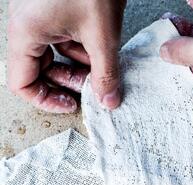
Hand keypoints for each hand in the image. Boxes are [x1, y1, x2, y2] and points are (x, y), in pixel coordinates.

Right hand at [8, 0, 125, 112]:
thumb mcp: (103, 34)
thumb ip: (106, 73)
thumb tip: (108, 101)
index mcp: (26, 33)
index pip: (21, 83)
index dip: (46, 100)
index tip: (71, 104)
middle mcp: (27, 24)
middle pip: (38, 70)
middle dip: (67, 82)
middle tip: (91, 87)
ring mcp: (39, 14)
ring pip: (52, 55)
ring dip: (76, 66)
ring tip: (100, 66)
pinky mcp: (53, 6)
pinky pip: (61, 37)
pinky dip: (80, 47)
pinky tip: (99, 48)